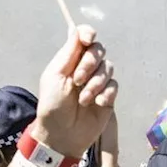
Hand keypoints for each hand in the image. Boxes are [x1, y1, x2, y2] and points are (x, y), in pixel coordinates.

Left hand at [32, 25, 117, 156]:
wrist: (62, 135)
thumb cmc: (52, 106)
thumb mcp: (55, 77)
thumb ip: (68, 54)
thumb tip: (77, 31)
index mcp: (70, 60)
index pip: (83, 37)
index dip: (88, 34)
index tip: (87, 40)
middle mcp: (85, 67)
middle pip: (98, 50)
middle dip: (89, 63)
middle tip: (77, 80)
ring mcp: (98, 81)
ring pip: (107, 68)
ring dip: (96, 82)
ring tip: (83, 99)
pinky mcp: (108, 96)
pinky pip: (114, 85)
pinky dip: (105, 93)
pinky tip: (96, 103)